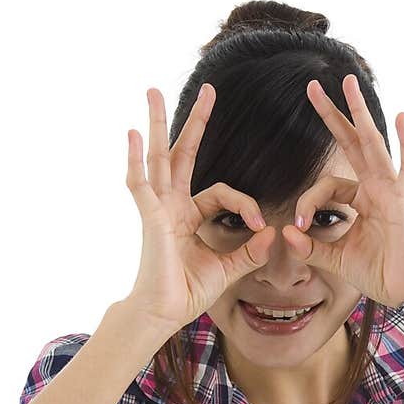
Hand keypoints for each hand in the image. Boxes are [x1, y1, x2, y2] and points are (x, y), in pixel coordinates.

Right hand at [123, 85, 276, 332]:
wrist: (166, 314)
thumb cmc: (188, 292)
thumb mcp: (228, 269)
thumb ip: (249, 251)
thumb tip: (272, 233)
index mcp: (189, 216)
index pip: (221, 192)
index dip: (244, 203)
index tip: (258, 224)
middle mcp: (171, 206)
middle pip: (182, 154)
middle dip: (195, 122)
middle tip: (208, 90)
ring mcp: (157, 209)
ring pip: (158, 157)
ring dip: (156, 123)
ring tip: (152, 90)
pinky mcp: (149, 218)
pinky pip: (139, 184)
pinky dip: (135, 160)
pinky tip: (131, 133)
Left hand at [280, 74, 403, 309]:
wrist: (403, 291)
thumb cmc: (376, 273)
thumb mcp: (335, 260)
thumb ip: (310, 247)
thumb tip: (286, 232)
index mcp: (360, 198)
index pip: (327, 185)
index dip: (309, 201)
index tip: (299, 224)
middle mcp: (375, 187)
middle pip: (351, 143)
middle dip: (333, 115)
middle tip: (313, 86)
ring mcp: (391, 190)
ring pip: (373, 144)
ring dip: (360, 112)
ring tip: (348, 82)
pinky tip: (402, 116)